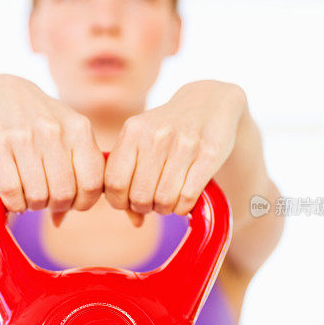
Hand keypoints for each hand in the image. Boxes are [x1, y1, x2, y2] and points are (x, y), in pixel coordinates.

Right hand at [0, 74, 103, 225]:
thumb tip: (61, 221)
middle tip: (46, 199)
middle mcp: (54, 131)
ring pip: (37, 196)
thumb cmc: (43, 123)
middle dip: (55, 205)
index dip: (83, 203)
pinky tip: (13, 195)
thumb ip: (77, 173)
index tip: (72, 202)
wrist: (1, 93)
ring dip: (32, 205)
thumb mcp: (69, 136)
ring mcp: (25, 136)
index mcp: (80, 129)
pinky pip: (11, 192)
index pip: (93, 185)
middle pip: (64, 194)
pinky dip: (13, 203)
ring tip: (29, 194)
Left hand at [103, 81, 246, 225]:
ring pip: (165, 200)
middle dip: (145, 207)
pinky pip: (188, 197)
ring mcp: (184, 144)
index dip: (119, 202)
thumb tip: (134, 222)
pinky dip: (184, 206)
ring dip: (166, 208)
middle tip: (152, 202)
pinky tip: (185, 198)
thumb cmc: (168, 131)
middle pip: (140, 196)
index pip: (114, 182)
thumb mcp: (142, 142)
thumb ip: (129, 177)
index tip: (129, 202)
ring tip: (169, 199)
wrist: (209, 102)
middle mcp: (157, 135)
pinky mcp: (209, 154)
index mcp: (133, 131)